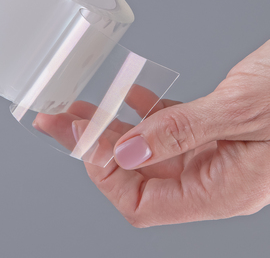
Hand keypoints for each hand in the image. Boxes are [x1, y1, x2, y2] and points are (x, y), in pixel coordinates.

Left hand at [35, 40, 269, 226]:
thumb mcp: (241, 110)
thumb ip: (180, 133)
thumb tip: (125, 154)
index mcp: (222, 188)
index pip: (142, 202)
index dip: (106, 173)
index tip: (84, 138)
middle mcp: (211, 176)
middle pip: (135, 174)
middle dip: (92, 147)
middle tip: (59, 122)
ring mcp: (211, 152)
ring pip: (146, 148)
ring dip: (111, 128)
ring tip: (79, 109)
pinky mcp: (213, 128)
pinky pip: (168, 127)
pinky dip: (143, 113)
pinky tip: (127, 98)